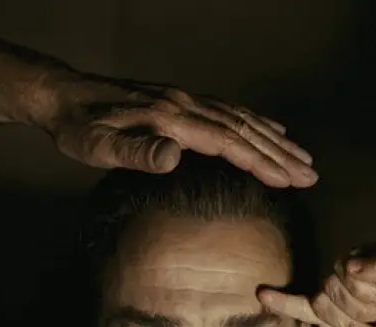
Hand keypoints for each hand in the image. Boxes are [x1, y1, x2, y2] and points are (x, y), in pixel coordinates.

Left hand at [39, 72, 317, 188]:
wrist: (63, 97)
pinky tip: (270, 130)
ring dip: (274, 139)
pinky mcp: (179, 100)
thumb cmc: (79, 129)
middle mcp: (184, 105)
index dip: (260, 162)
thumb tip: (175, 155)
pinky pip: (227, 109)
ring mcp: (184, 99)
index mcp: (170, 119)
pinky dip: (255, 121)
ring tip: (303, 157)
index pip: (227, 142)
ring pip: (240, 118)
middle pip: (243, 129)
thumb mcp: (98, 147)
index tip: (288, 180)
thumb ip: (137, 153)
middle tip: (312, 175)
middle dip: (279, 154)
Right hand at [259, 245, 375, 326]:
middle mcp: (356, 273)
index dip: (366, 289)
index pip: (351, 265)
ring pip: (322, 302)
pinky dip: (283, 301)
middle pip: (333, 284)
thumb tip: (349, 266)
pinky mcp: (328, 318)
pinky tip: (265, 295)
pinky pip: (301, 306)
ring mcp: (340, 296)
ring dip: (348, 325)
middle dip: (357, 310)